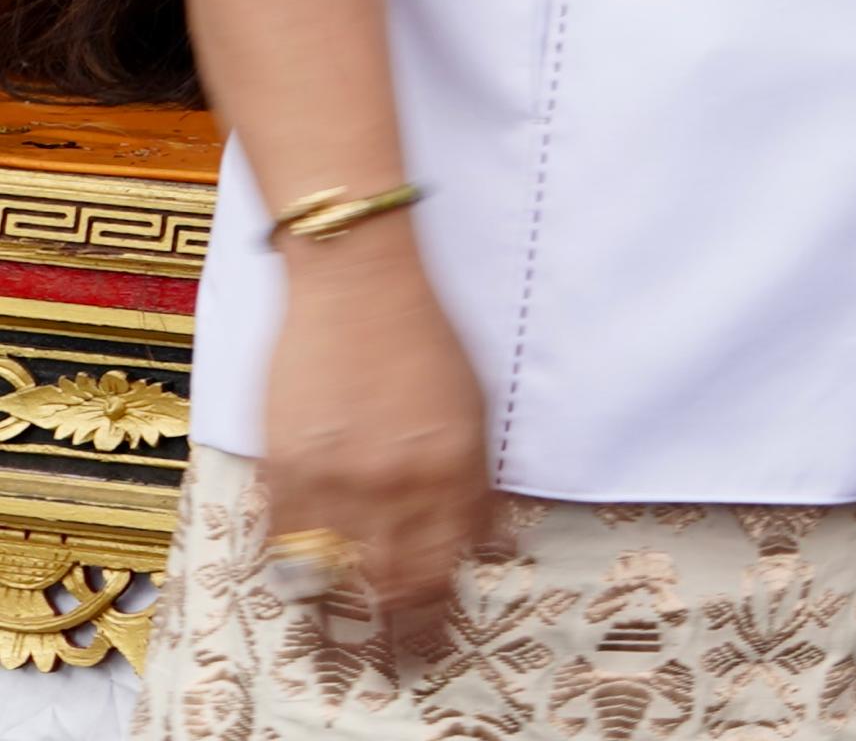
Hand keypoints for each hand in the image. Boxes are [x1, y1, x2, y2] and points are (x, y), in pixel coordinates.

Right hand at [256, 225, 496, 663]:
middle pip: (396, 582)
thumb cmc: (423, 337)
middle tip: (398, 661)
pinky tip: (301, 587)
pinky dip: (293, 568)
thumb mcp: (475, 407)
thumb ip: (474, 479)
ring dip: (341, 614)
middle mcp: (399, 481)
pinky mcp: (285, 466)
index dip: (439, 612)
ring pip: (337, 574)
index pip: (449, 565)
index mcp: (455, 467)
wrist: (357, 283)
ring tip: (343, 646)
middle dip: (398, 630)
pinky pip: (284, 541)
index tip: (436, 639)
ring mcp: (337, 476)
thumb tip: (483, 542)